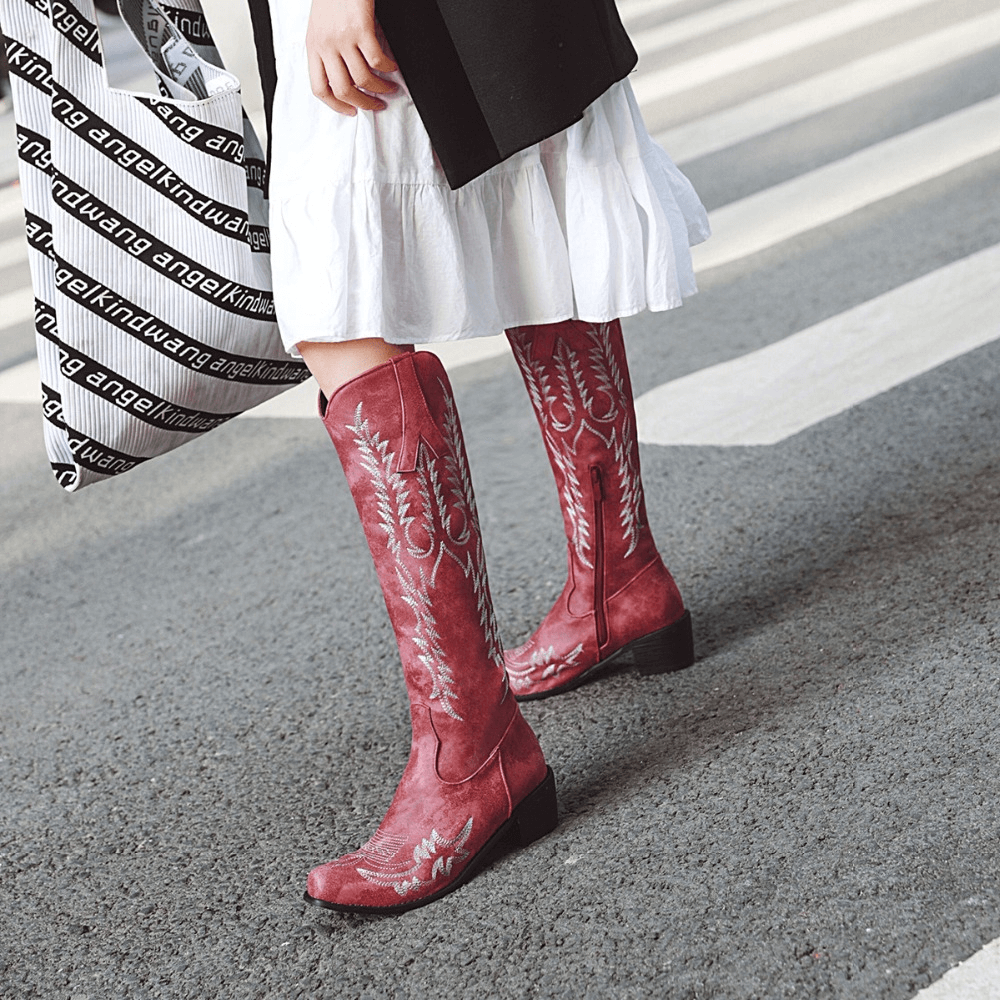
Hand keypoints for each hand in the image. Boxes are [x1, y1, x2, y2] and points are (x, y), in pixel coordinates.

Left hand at [306, 0, 397, 115]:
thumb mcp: (321, 26)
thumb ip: (328, 51)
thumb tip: (346, 76)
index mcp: (313, 47)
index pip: (320, 89)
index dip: (336, 106)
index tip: (351, 111)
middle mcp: (326, 45)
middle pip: (344, 90)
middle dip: (364, 103)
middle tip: (377, 105)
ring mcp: (343, 38)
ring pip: (363, 79)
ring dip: (380, 88)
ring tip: (390, 87)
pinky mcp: (360, 28)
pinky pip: (377, 60)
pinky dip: (388, 68)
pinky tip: (392, 66)